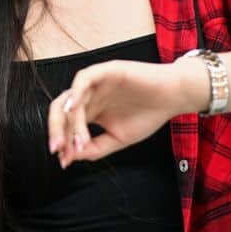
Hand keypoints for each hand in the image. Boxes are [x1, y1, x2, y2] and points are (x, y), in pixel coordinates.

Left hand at [47, 59, 199, 167]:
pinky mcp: (106, 70)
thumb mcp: (119, 139)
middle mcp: (88, 96)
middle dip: (56, 130)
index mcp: (89, 111)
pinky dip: (76, 92)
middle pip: (61, 110)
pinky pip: (84, 78)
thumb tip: (72, 157)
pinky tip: (74, 108)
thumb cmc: (148, 114)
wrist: (174, 97)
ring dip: (69, 119)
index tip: (64, 161)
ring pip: (71, 98)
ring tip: (76, 139)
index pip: (66, 124)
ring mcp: (95, 83)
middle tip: (59, 150)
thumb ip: (96, 148)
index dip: (63, 142)